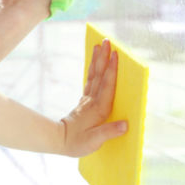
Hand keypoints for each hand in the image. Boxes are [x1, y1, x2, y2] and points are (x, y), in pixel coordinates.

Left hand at [60, 39, 127, 156]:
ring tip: (99, 45)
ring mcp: (87, 99)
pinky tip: (95, 63)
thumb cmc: (77, 142)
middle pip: (100, 75)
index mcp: (99, 108)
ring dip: (98, 59)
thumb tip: (126, 124)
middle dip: (104, 57)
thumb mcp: (93, 141)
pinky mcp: (85, 101)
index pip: (107, 85)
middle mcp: (93, 100)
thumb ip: (109, 132)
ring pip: (94, 75)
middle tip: (107, 41)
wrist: (58, 140)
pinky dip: (94, 69)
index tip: (115, 55)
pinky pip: (91, 81)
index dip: (112, 70)